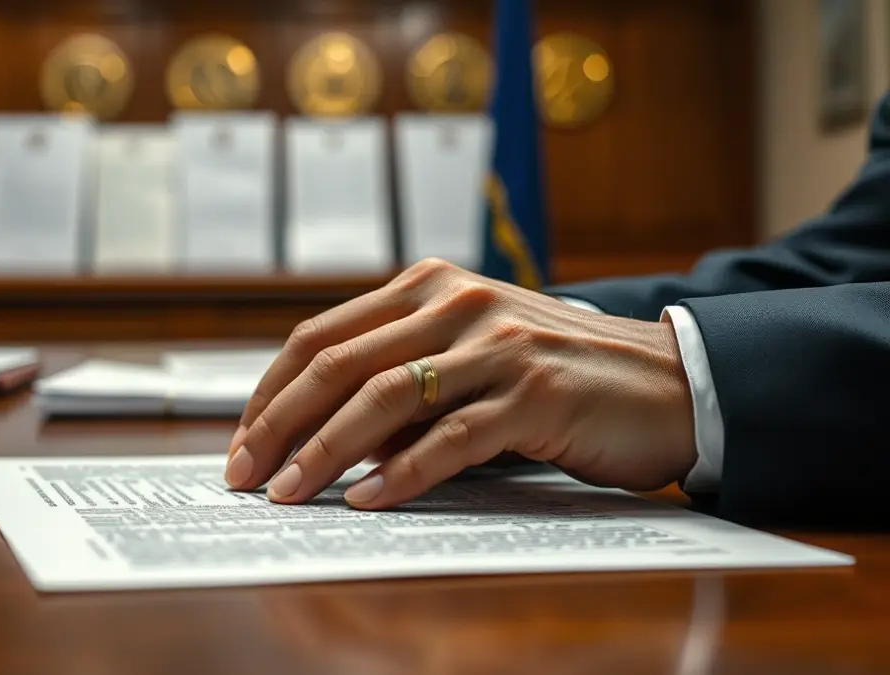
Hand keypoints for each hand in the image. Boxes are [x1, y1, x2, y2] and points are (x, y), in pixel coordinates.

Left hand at [224, 258, 695, 508]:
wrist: (668, 381)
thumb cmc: (556, 375)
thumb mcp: (468, 357)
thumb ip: (403, 381)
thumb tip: (322, 439)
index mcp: (429, 287)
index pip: (321, 336)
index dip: (270, 392)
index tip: (243, 441)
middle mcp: (456, 303)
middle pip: (338, 364)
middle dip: (279, 425)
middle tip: (245, 474)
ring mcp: (496, 344)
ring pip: (383, 398)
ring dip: (324, 453)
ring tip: (289, 494)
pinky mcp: (534, 392)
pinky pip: (450, 437)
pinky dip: (401, 473)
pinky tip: (367, 500)